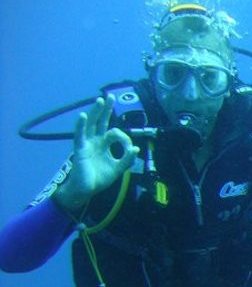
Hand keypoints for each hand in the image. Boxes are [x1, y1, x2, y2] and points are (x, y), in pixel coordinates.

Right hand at [53, 96, 138, 211]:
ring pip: (91, 124)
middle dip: (106, 109)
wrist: (86, 190)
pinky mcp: (80, 149)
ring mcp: (87, 143)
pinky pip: (79, 135)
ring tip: (100, 101)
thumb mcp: (118, 169)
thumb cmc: (100, 179)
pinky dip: (81, 126)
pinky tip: (83, 116)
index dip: (124, 138)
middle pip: (101, 121)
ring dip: (96, 112)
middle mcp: (95, 141)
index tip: (130, 149)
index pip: (114, 133)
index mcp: (104, 145)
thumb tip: (137, 148)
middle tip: (110, 97)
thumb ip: (127, 159)